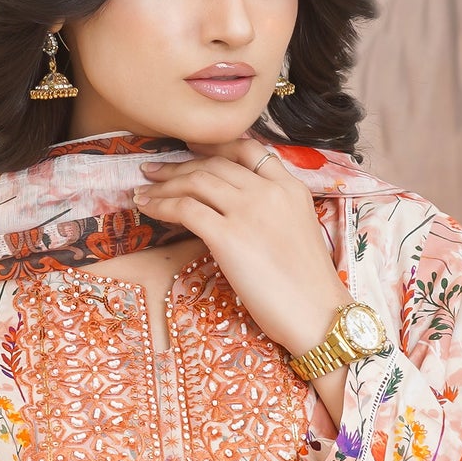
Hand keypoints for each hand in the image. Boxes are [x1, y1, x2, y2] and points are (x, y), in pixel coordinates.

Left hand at [133, 136, 353, 364]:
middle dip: (179, 165)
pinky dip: (161, 205)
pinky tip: (148, 208)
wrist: (318, 313)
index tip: (189, 149)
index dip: (213, 147)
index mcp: (290, 186)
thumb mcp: (299, 229)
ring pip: (195, 181)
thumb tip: (234, 208)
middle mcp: (269, 191)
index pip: (247, 150)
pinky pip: (184, 208)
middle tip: (154, 172)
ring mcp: (248, 211)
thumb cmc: (308, 284)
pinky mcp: (228, 236)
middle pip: (214, 164)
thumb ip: (273, 209)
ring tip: (143, 191)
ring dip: (164, 184)